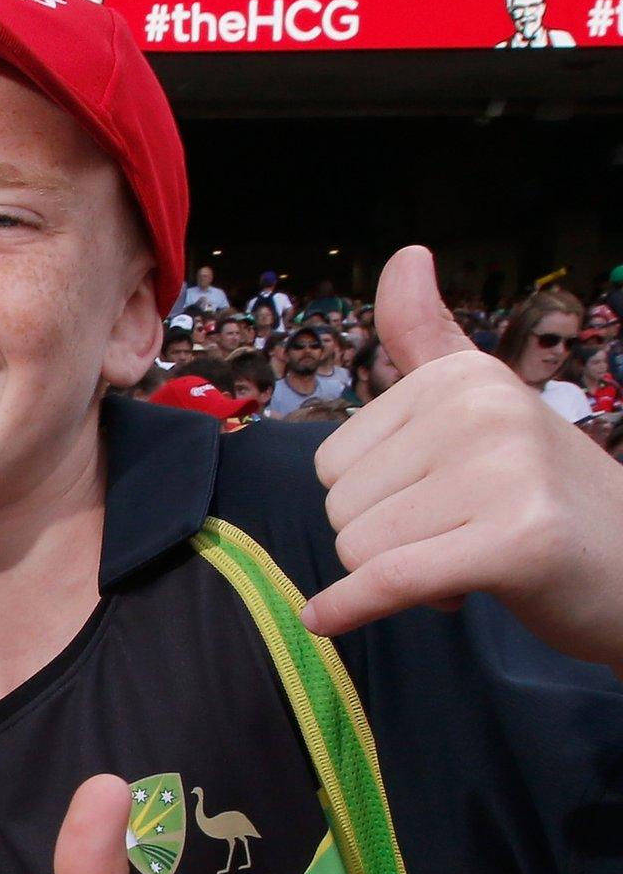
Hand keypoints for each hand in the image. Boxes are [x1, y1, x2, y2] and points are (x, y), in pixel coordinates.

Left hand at [301, 246, 622, 666]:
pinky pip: (390, 580)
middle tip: (470, 535)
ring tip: (481, 556)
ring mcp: (503, 471)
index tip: (451, 499)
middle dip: (392, 540)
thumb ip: (429, 338)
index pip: (334, 463)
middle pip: (341, 506)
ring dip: (409, 573)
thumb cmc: (546, 495)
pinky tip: (327, 619)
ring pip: (360, 548)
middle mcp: (482, 410)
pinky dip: (354, 607)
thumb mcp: (484, 404)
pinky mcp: (516, 541)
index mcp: (462, 377)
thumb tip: (405, 253)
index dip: (382, 500)